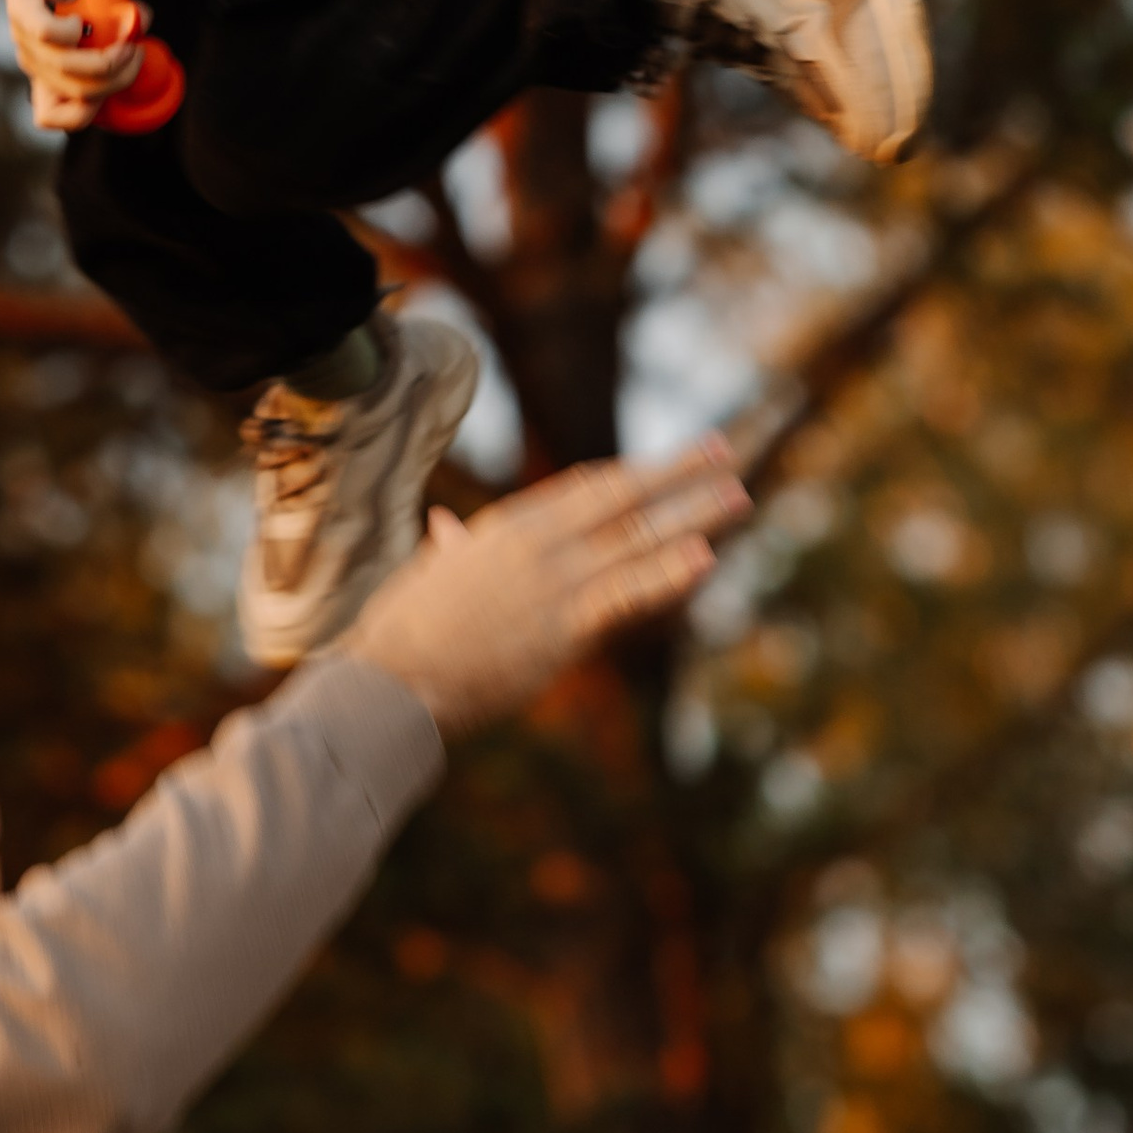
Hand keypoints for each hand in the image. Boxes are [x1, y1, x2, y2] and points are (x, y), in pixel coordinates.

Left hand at [3, 0, 144, 131]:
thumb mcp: (105, 14)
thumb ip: (125, 26)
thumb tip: (142, 27)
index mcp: (46, 73)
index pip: (51, 118)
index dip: (88, 111)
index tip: (114, 83)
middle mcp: (33, 62)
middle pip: (77, 93)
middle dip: (117, 80)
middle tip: (136, 54)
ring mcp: (24, 40)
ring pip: (66, 67)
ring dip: (106, 58)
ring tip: (126, 40)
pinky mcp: (22, 12)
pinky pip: (49, 34)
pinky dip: (73, 31)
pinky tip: (81, 19)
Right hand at [346, 438, 750, 738]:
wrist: (393, 679)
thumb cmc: (401, 633)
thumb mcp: (428, 575)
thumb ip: (450, 549)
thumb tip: (446, 529)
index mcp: (506, 527)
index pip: (584, 488)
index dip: (633, 474)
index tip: (669, 464)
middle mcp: (538, 542)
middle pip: (623, 497)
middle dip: (678, 473)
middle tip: (723, 453)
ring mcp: (555, 581)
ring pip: (639, 537)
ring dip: (694, 515)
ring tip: (738, 496)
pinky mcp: (565, 626)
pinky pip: (630, 593)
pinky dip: (670, 573)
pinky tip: (706, 556)